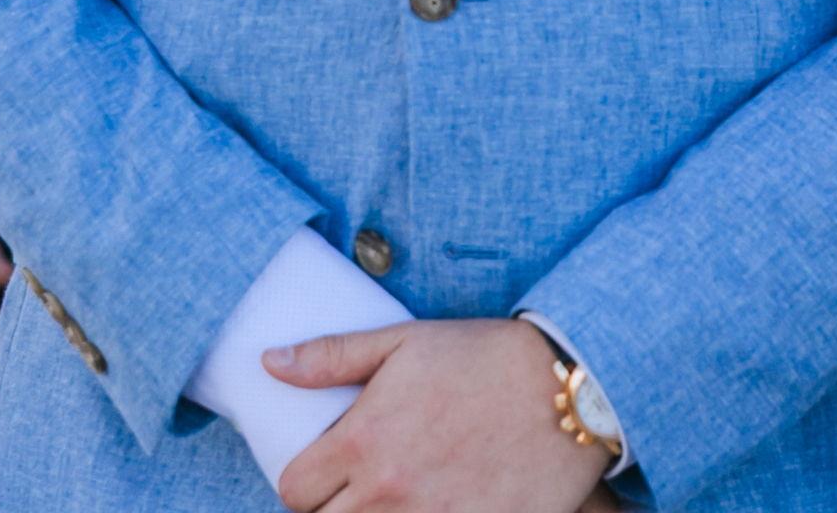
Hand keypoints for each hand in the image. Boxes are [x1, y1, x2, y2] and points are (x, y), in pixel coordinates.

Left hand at [268, 318, 610, 512]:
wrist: (568, 386)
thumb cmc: (485, 356)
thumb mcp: (406, 341)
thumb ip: (333, 356)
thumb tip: (268, 363)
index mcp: (365, 440)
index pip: (294, 490)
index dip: (306, 481)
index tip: (329, 469)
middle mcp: (387, 491)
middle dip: (337, 506)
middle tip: (366, 484)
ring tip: (398, 496)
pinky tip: (437, 505)